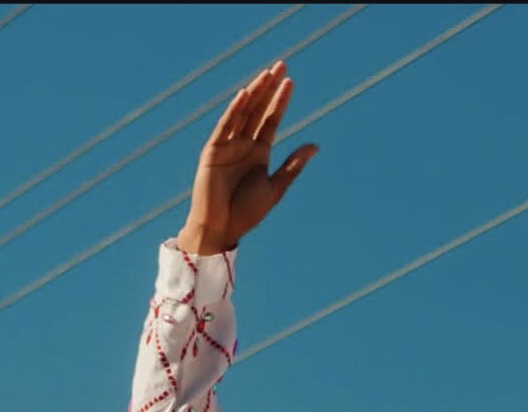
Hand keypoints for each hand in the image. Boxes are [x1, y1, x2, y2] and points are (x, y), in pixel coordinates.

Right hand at [177, 62, 317, 255]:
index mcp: (259, 152)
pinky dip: (234, 111)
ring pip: (243, 113)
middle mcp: (243, 144)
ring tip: (267, 73)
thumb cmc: (247, 213)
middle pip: (258, 109)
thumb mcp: (275, 188)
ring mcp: (227, 146)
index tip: (291, 81)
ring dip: (254, 93)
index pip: (271, 119)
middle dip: (269, 88)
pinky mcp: (212, 152)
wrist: (222, 230)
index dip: (281, 100)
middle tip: (282, 65)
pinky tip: (245, 95)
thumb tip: (315, 145)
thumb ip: (293, 166)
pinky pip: (224, 127)